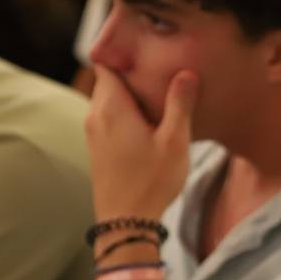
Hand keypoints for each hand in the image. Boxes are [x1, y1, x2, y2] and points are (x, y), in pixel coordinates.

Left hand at [86, 66, 196, 221]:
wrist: (125, 222)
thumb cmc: (152, 181)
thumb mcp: (175, 141)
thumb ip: (179, 104)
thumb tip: (186, 73)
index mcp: (112, 108)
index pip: (106, 65)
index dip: (124, 57)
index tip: (148, 58)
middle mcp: (96, 116)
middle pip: (108, 82)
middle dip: (131, 78)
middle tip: (161, 79)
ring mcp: (93, 133)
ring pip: (109, 102)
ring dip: (130, 100)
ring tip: (158, 104)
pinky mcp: (97, 149)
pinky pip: (109, 119)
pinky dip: (125, 116)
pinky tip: (148, 129)